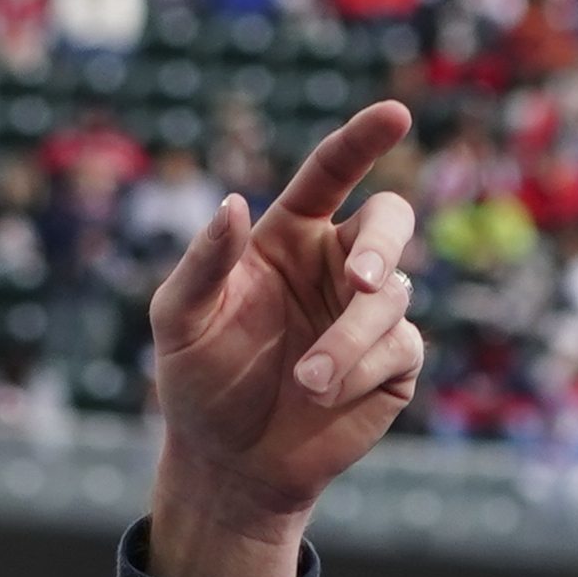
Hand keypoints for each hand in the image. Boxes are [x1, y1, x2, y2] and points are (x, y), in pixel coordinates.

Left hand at [146, 100, 421, 576]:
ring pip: (392, 294)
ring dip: (347, 340)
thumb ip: (204, 263)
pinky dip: (357, 371)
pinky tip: (320, 396)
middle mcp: (337, 264)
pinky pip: (398, 346)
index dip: (362, 141)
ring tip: (303, 383)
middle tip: (364, 280)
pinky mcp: (393, 359)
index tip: (394, 114)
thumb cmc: (199, 382)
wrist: (227, 462)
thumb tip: (235, 203)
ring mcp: (370, 310)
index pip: (331, 174)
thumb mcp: (179, 321)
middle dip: (382, 244)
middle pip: (388, 220)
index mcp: (288, 239)